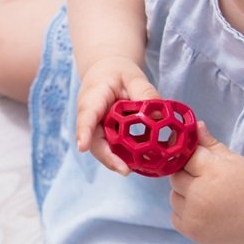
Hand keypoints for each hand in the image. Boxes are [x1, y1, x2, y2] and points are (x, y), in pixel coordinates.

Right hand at [75, 56, 160, 173]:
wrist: (106, 73)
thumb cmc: (118, 73)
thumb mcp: (133, 76)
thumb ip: (144, 92)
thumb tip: (160, 115)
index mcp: (92, 98)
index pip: (86, 116)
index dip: (84, 132)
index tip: (83, 147)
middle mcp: (89, 117)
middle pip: (93, 140)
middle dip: (107, 157)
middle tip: (125, 170)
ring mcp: (95, 128)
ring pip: (102, 148)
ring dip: (116, 160)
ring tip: (134, 170)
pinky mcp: (104, 135)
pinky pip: (111, 147)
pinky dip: (122, 156)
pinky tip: (138, 164)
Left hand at [169, 122, 243, 243]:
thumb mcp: (234, 160)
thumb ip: (210, 144)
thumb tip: (193, 126)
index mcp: (213, 172)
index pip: (186, 155)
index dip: (190, 155)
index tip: (195, 156)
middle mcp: (201, 195)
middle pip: (176, 176)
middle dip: (187, 175)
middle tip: (204, 178)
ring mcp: (194, 215)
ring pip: (173, 196)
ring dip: (184, 194)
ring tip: (206, 196)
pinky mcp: (191, 231)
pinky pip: (175, 215)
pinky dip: (184, 211)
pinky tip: (203, 210)